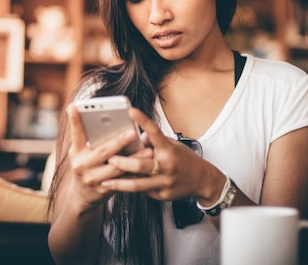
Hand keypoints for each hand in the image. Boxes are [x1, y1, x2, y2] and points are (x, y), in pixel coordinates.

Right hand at [65, 105, 152, 209]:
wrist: (81, 196)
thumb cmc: (85, 165)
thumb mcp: (80, 152)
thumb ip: (88, 137)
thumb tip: (102, 118)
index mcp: (76, 152)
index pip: (76, 133)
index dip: (75, 120)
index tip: (75, 106)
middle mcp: (82, 165)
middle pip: (103, 151)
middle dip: (119, 142)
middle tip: (133, 132)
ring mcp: (93, 179)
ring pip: (117, 168)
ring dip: (134, 159)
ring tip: (148, 150)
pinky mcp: (104, 190)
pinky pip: (123, 180)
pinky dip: (135, 172)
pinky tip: (147, 165)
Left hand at [103, 108, 221, 202]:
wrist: (203, 181)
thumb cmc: (186, 160)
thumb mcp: (173, 146)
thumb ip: (155, 142)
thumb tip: (137, 137)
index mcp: (169, 150)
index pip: (155, 132)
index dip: (143, 121)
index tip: (131, 111)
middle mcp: (167, 166)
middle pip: (140, 165)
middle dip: (122, 163)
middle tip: (109, 159)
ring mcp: (165, 182)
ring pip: (138, 185)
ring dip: (119, 183)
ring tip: (105, 182)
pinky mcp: (162, 195)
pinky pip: (144, 191)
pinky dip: (132, 187)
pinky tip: (121, 186)